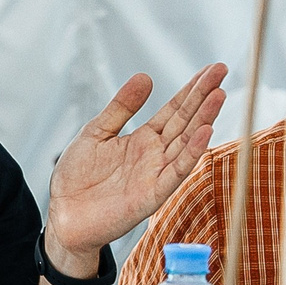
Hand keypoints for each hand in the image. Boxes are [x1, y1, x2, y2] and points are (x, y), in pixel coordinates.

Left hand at [45, 64, 229, 268]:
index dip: (191, 90)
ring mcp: (156, 174)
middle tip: (221, 71)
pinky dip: (192, 152)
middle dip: (203, 97)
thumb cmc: (77, 177)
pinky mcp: (152, 194)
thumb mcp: (96, 133)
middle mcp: (155, 155)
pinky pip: (176, 171)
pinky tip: (205, 132)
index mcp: (142, 139)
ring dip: (203, 119)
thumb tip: (145, 77)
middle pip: (185, 121)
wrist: (63, 215)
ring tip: (219, 95)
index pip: (174, 110)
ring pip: (186, 143)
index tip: (212, 69)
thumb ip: (120, 108)